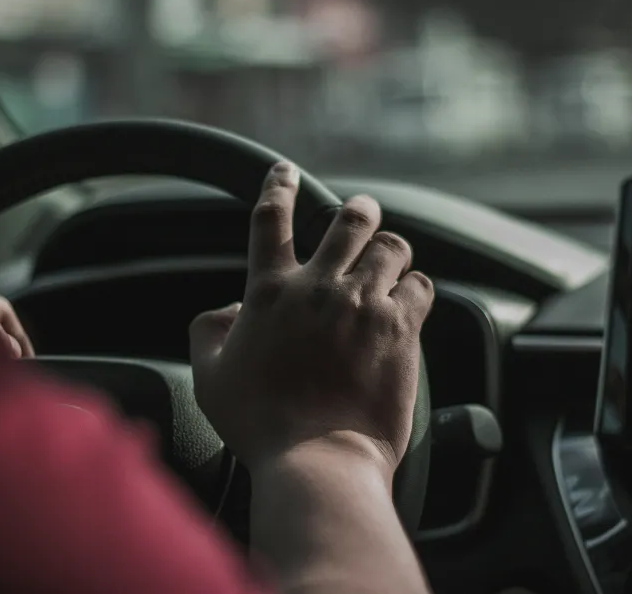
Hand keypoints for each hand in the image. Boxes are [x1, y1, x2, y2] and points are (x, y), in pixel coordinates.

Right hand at [190, 162, 433, 477]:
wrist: (317, 459)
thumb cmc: (260, 423)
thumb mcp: (210, 375)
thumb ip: (210, 331)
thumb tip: (229, 310)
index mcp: (270, 292)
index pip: (271, 218)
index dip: (278, 186)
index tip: (285, 173)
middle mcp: (320, 287)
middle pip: (349, 220)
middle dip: (358, 211)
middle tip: (362, 214)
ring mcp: (364, 305)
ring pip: (393, 247)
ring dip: (390, 251)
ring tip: (390, 263)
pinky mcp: (401, 329)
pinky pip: (422, 286)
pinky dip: (416, 288)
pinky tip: (410, 299)